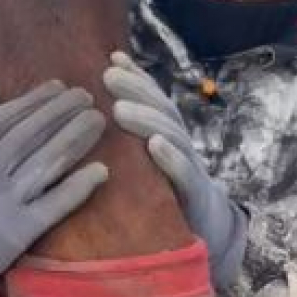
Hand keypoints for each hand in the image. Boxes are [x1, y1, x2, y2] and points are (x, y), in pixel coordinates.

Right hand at [0, 81, 107, 296]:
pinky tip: (100, 170)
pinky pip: (54, 204)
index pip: (4, 119)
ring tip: (96, 120)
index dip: (34, 100)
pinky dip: (78, 186)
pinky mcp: (20, 231)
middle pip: (29, 136)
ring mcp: (3, 204)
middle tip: (86, 96)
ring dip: (75, 138)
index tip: (59, 87)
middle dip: (60, 112)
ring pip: (45, 164)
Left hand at [103, 52, 246, 287]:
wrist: (203, 237)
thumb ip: (128, 134)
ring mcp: (191, 170)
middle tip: (108, 76)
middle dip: (136, 90)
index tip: (112, 58)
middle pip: (161, 110)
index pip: (153, 99)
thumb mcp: (142, 162)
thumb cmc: (162, 194)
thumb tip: (93, 103)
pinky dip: (171, 159)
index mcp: (166, 135)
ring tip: (120, 109)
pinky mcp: (195, 198)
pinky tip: (155, 145)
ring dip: (147, 119)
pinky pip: (185, 176)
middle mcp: (180, 146)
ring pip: (171, 137)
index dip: (136, 77)